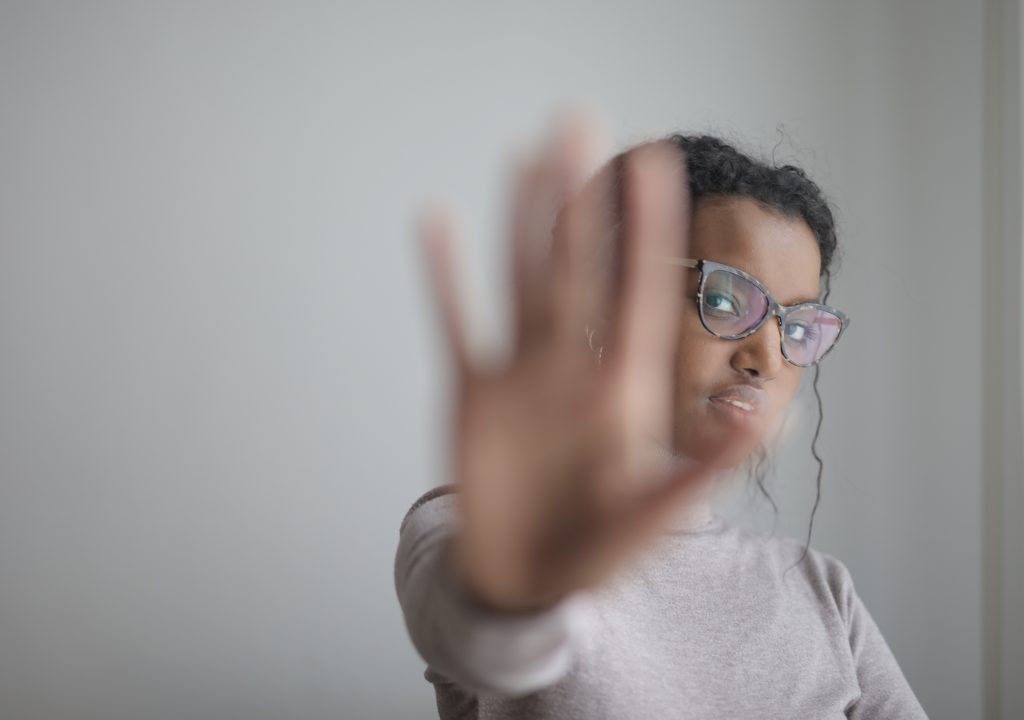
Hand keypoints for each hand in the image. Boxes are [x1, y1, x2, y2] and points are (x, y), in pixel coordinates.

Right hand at [420, 116, 746, 613]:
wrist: (525, 582)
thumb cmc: (595, 551)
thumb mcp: (656, 512)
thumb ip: (704, 465)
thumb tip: (758, 415)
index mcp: (621, 390)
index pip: (637, 293)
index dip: (645, 228)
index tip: (651, 164)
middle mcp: (571, 368)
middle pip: (576, 267)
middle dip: (577, 198)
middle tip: (577, 123)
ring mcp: (520, 376)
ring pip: (520, 280)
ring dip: (520, 219)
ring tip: (523, 156)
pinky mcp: (472, 393)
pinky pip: (455, 322)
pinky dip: (444, 276)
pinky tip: (436, 225)